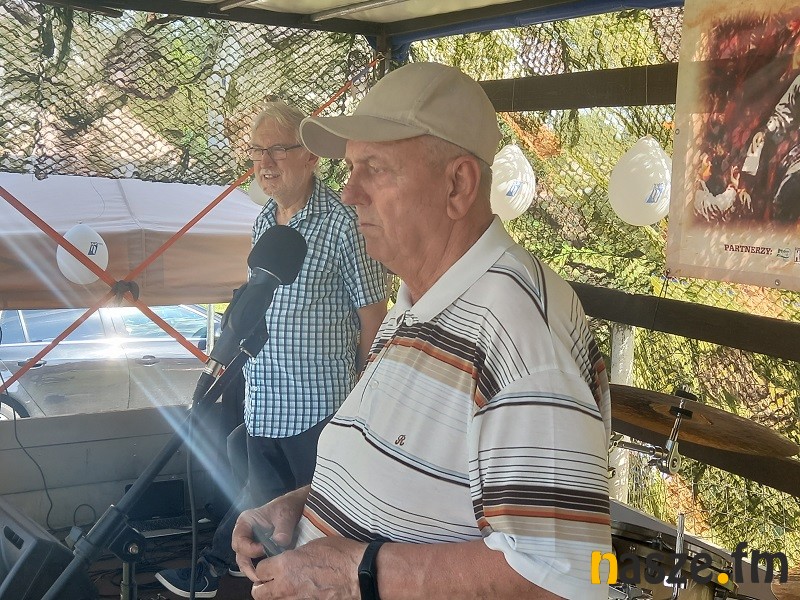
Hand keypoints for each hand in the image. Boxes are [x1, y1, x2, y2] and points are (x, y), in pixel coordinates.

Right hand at [232, 486, 308, 580]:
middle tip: (258, 576)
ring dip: (251, 570)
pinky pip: (254, 560)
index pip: (239, 539)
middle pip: (239, 552)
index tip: (263, 550)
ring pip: (245, 559)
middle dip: (247, 566)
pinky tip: (267, 575)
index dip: (249, 548)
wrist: (294, 506)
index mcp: (246, 521)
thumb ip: (283, 529)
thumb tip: (279, 542)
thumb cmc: (286, 507)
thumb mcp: (285, 515)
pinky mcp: (259, 548)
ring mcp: (251, 541)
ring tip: (262, 579)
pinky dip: (259, 568)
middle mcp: (245, 532)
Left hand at [249, 537, 365, 599]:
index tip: (269, 566)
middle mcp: (285, 586)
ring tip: (284, 589)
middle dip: (262, 586)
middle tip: (269, 581)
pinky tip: (299, 594)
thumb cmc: (341, 555)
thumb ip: (295, 555)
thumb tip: (289, 560)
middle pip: (258, 593)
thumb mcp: (313, 545)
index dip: (264, 568)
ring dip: (275, 595)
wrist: (360, 574)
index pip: (259, 571)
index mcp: (285, 565)